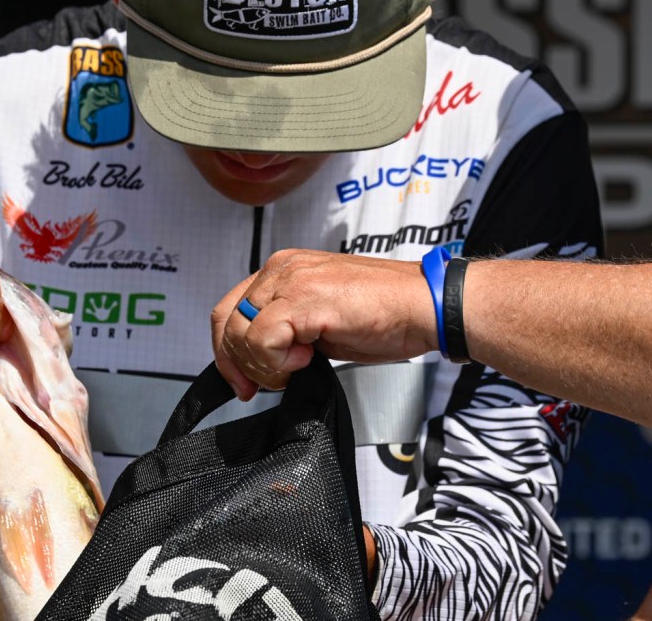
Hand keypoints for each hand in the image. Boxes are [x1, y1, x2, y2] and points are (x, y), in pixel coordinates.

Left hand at [211, 249, 436, 398]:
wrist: (424, 306)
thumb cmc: (385, 314)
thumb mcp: (319, 321)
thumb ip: (285, 330)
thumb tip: (258, 360)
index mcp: (283, 271)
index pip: (229, 310)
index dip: (228, 352)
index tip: (242, 382)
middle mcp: (282, 270)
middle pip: (227, 323)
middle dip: (242, 364)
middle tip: (270, 382)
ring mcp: (290, 280)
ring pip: (241, 333)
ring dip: (266, 364)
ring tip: (300, 363)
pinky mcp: (302, 298)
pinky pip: (262, 339)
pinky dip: (279, 360)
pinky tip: (308, 358)